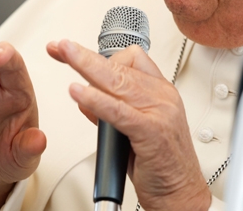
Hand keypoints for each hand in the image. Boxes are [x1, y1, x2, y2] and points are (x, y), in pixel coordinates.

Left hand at [47, 40, 210, 210]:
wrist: (181, 195)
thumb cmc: (160, 166)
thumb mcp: (133, 131)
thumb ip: (111, 111)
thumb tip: (85, 96)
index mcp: (161, 92)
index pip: (130, 58)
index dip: (98, 53)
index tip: (71, 50)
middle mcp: (162, 96)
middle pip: (120, 64)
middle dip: (84, 54)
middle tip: (61, 46)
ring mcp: (160, 111)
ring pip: (118, 81)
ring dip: (87, 66)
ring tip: (65, 56)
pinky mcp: (152, 130)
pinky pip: (118, 110)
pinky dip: (96, 100)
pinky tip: (78, 93)